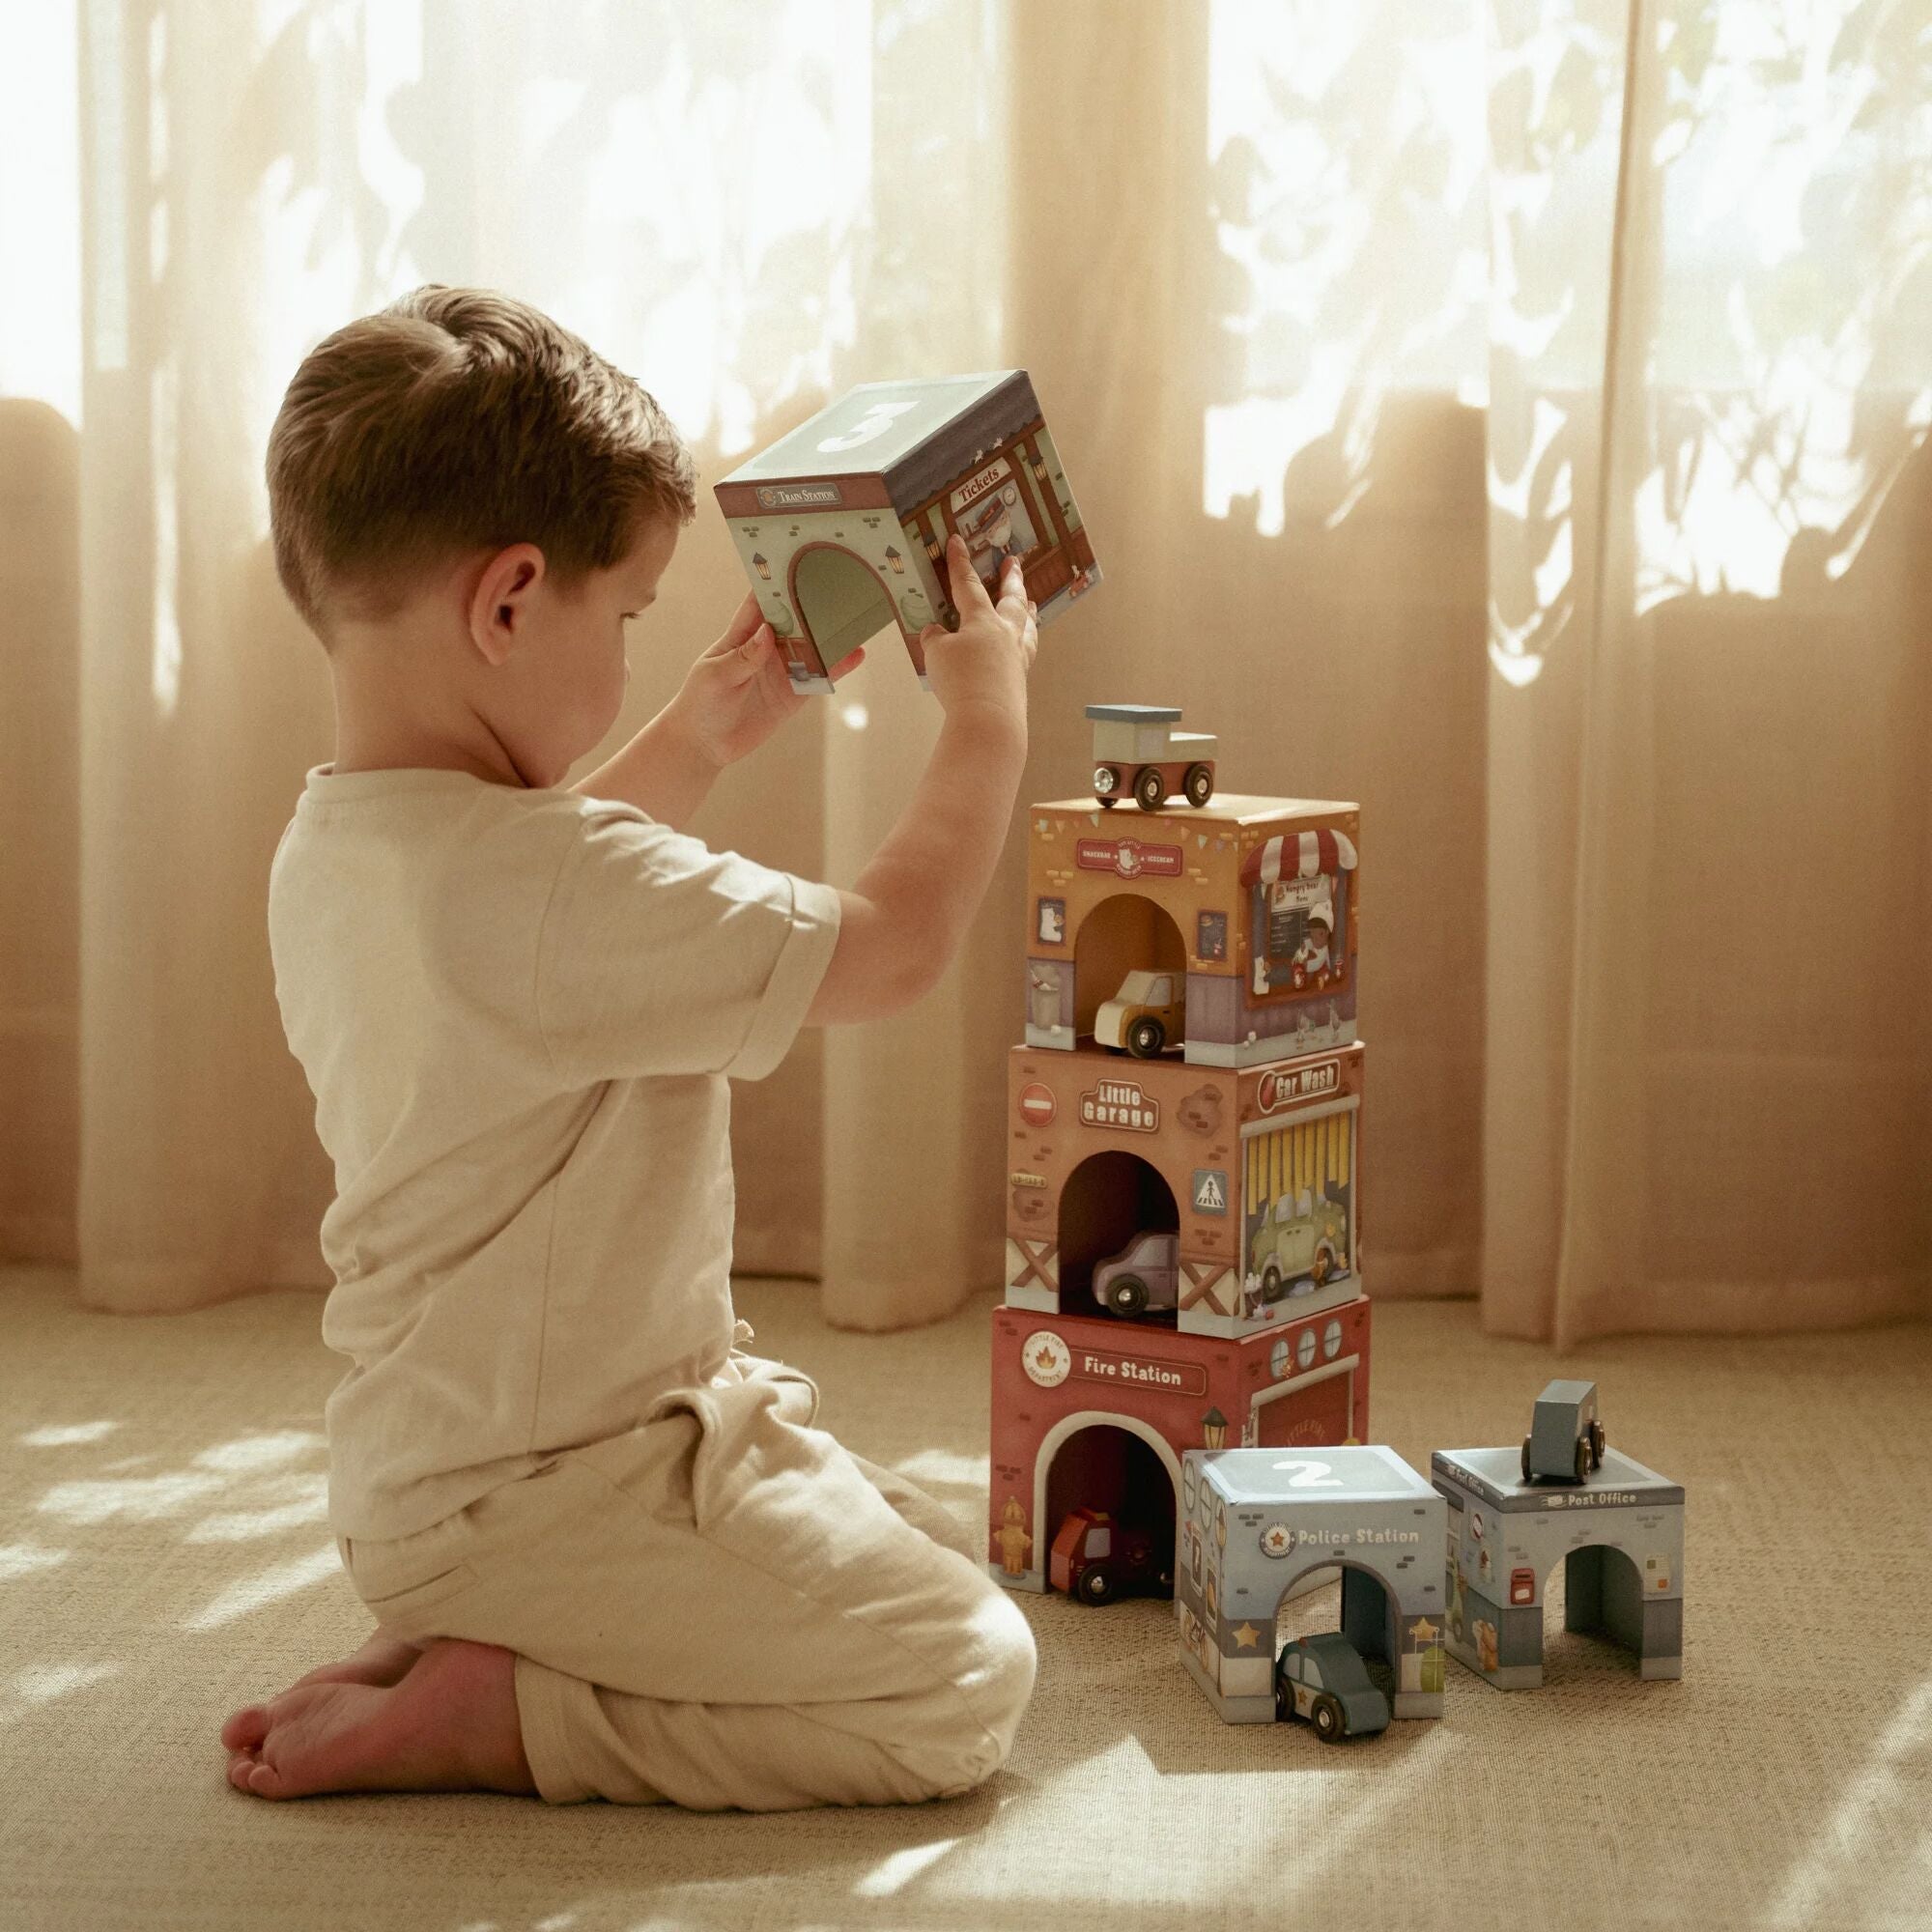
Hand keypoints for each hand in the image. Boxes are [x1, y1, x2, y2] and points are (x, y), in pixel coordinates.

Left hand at [669, 591, 861, 767]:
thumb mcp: (716, 676)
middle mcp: (766, 648)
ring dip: (831, 634)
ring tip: (856, 617)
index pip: (761, 602)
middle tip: (840, 585)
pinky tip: (856, 654)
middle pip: (795, 620)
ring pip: (812, 647)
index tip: (797, 562)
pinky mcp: (794, 694)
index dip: (777, 583)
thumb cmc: (701, 702)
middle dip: (813, 604)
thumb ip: (743, 657)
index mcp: (743, 635)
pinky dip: (838, 667)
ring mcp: (782, 670)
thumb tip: (767, 633)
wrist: (706, 743)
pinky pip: (819, 677)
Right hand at [918, 535, 1036, 736]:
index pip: (968, 584)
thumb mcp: (936, 655)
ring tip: (1032, 602)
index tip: (957, 542)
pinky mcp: (1019, 679)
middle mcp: (1005, 633)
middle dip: (1011, 578)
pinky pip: (1027, 650)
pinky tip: (1023, 645)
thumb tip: (934, 632)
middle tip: (1014, 561)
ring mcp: (1017, 656)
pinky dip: (1026, 640)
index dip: (960, 563)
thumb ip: (935, 639)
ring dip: (1028, 610)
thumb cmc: (960, 682)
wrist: (988, 720)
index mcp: (982, 620)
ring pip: (1027, 625)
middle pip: (1011, 598)